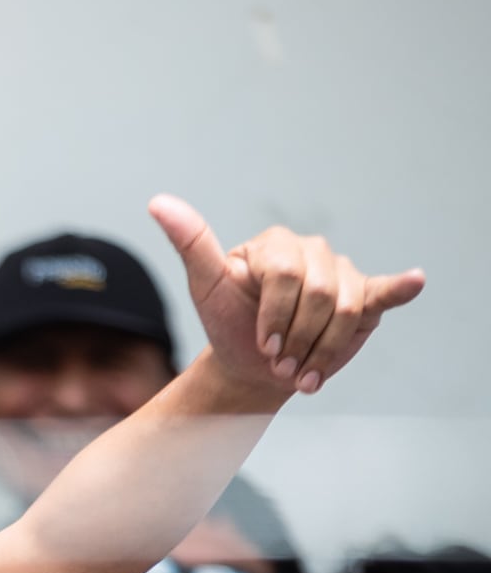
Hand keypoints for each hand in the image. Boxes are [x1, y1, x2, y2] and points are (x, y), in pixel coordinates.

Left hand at [149, 195, 423, 398]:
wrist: (253, 366)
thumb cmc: (228, 324)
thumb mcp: (206, 286)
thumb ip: (191, 243)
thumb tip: (158, 202)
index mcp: (275, 244)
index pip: (285, 276)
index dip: (275, 317)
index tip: (262, 345)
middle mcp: (312, 251)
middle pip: (319, 295)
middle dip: (298, 338)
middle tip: (281, 362)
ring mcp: (341, 273)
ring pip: (346, 310)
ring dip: (323, 350)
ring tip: (303, 371)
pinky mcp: (363, 298)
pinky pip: (384, 290)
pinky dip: (401, 286)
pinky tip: (414, 281)